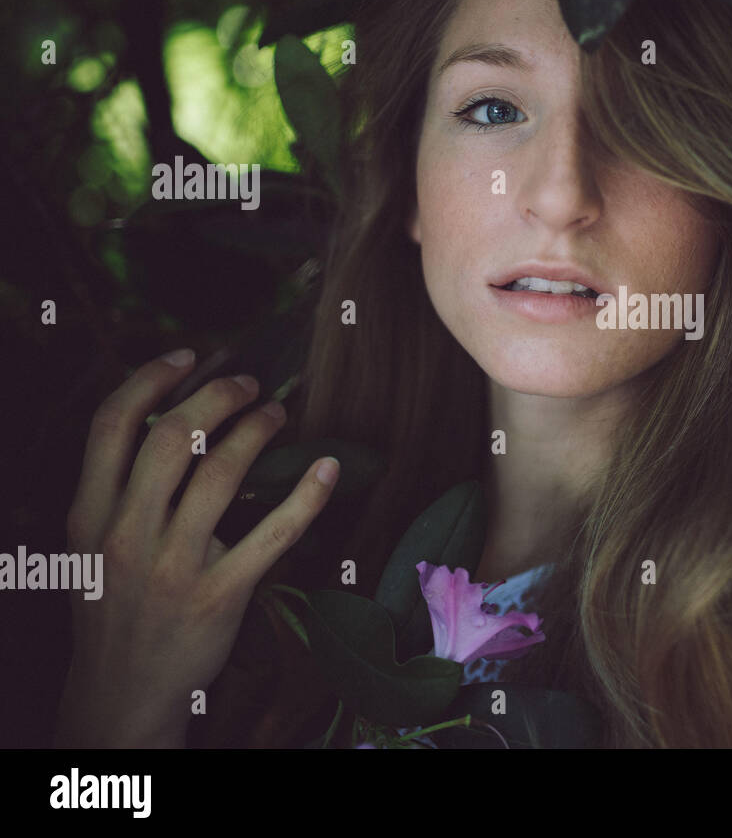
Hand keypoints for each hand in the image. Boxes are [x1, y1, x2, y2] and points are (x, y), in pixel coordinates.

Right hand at [54, 348, 338, 747]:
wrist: (121, 690)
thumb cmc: (115, 606)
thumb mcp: (92, 546)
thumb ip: (118, 489)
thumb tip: (173, 421)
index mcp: (89, 514)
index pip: (112, 425)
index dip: (151, 379)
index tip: (189, 355)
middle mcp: (126, 534)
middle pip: (173, 437)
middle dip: (218, 396)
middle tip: (250, 383)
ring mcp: (173, 566)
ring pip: (223, 473)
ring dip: (259, 430)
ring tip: (279, 415)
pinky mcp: (219, 594)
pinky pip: (275, 533)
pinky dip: (307, 494)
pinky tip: (327, 468)